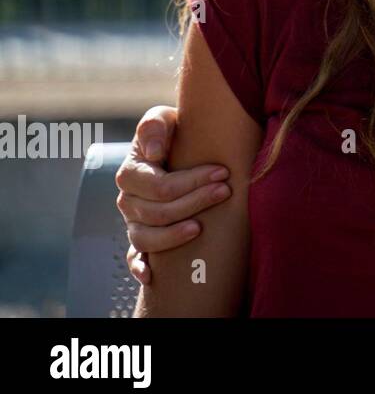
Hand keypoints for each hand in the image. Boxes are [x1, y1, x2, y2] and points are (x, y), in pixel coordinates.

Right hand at [115, 105, 231, 283]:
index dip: (192, 182)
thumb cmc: (174, 131)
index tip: (223, 172)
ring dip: (174, 235)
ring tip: (202, 228)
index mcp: (131, 172)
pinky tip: (151, 275)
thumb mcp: (163, 118)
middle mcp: (129, 200)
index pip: (160, 186)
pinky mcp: (141, 236)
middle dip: (194, 202)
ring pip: (147, 237)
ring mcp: (134, 221)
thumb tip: (155, 153)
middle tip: (225, 191)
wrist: (179, 145)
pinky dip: (139, 267)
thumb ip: (154, 126)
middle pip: (158, 212)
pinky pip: (134, 257)